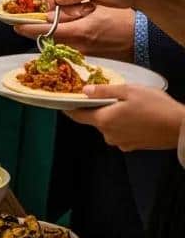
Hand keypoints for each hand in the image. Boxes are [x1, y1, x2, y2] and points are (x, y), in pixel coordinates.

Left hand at [14, 5, 136, 60]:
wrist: (142, 38)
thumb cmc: (122, 18)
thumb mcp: (97, 9)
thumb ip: (74, 11)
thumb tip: (51, 12)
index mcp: (81, 31)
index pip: (48, 30)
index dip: (29, 28)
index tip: (15, 25)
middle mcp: (79, 45)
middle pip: (48, 39)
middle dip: (33, 32)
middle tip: (18, 25)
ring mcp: (82, 54)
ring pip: (56, 44)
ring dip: (45, 36)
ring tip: (33, 27)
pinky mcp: (87, 58)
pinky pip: (67, 49)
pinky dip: (59, 42)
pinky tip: (56, 35)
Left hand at [65, 84, 184, 151]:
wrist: (181, 128)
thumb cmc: (156, 106)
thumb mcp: (129, 91)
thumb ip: (104, 91)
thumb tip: (84, 91)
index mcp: (104, 120)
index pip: (77, 115)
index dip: (69, 107)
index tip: (64, 100)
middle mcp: (108, 135)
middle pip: (94, 120)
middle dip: (96, 109)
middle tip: (105, 96)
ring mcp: (120, 143)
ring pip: (108, 127)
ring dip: (111, 117)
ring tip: (125, 105)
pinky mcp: (132, 147)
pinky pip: (120, 134)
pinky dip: (122, 125)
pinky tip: (135, 117)